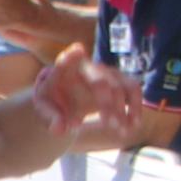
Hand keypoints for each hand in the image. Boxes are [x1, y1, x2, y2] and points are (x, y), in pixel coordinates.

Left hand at [24, 44, 147, 153]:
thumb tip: (59, 130)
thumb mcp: (46, 110)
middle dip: (109, 103)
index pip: (67, 59)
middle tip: (110, 124)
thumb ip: (51, 118)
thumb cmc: (52, 101)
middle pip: (102, 81)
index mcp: (65, 69)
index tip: (77, 50)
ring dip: (126, 108)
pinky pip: (133, 91)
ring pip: (123, 85)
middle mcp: (89, 67)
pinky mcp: (119, 82)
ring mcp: (107, 73)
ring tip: (123, 130)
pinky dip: (135, 108)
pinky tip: (132, 125)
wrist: (63, 99)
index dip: (72, 56)